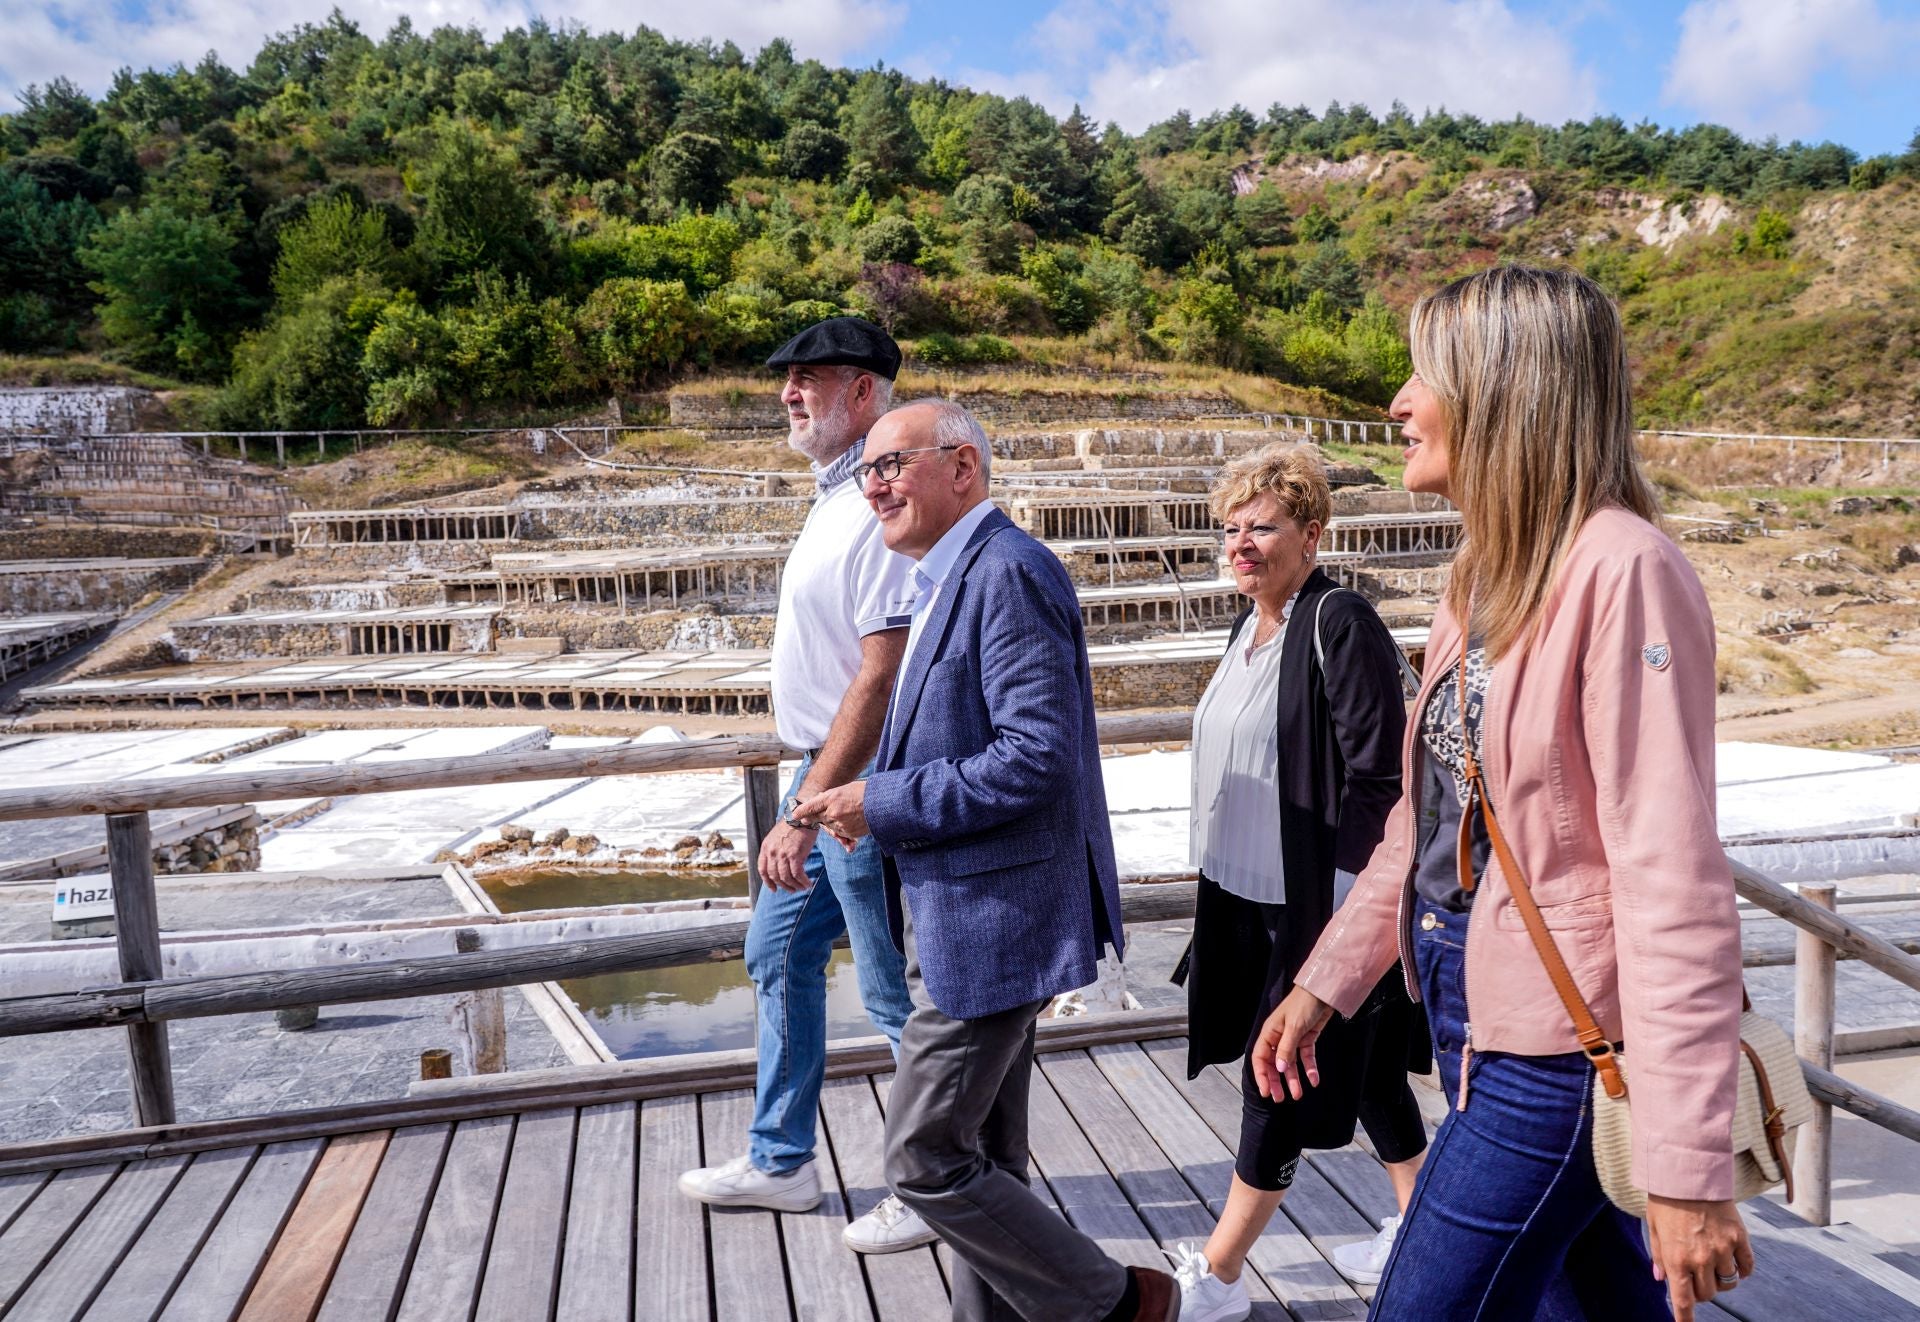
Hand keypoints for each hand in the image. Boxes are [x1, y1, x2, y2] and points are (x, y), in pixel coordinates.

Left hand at [756, 819, 816, 891]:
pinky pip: (797, 874)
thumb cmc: (793, 825)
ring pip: (786, 878)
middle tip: (792, 889)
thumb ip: (776, 850)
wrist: (802, 815)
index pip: (763, 870)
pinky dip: (803, 882)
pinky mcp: (795, 855)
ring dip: (795, 886)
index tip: (774, 889)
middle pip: (775, 876)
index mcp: (766, 847)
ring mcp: (782, 854)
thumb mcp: (777, 837)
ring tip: (802, 887)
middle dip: (784, 886)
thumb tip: (781, 865)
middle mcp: (772, 852)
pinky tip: (808, 884)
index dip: (768, 882)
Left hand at [795, 781, 868, 850]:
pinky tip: (851, 820)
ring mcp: (841, 824)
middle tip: (806, 819)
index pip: (811, 806)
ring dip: (832, 822)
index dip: (801, 811)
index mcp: (831, 797)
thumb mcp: (845, 789)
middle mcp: (833, 812)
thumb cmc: (866, 792)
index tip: (794, 815)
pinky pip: (841, 833)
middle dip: (814, 818)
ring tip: (845, 814)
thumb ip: (831, 796)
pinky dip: (843, 829)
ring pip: (830, 826)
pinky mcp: (849, 833)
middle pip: (818, 818)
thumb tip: (820, 799)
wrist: (883, 803)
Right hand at [1250, 985, 1335, 1100]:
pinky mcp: (1307, 1039)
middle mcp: (1279, 1037)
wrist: (1323, 992)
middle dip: (1277, 1081)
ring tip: (1298, 1095)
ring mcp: (1293, 1039)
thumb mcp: (1294, 1027)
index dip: (1261, 1075)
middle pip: (1275, 1064)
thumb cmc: (1303, 1005)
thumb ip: (1286, 1049)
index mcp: (1270, 1033)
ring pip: (1291, 1064)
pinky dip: (1310, 1069)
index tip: (1266, 1092)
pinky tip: (1315, 1081)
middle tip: (1281, 1099)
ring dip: (1293, 1079)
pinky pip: (1306, 1057)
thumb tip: (1280, 1070)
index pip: (1260, 1058)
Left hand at [1646, 1195, 1752, 1319]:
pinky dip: (1742, 1270)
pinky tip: (1734, 1263)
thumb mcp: (1654, 1227)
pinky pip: (1747, 1266)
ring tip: (1713, 1267)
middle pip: (1708, 1294)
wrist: (1688, 1172)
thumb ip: (1659, 1255)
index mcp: (1677, 1258)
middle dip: (1701, 1292)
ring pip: (1728, 1282)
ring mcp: (1722, 1249)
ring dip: (1720, 1281)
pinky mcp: (1739, 1237)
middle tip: (1696, 1279)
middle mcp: (1701, 1258)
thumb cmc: (1666, 1199)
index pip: (1683, 1299)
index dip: (1684, 1317)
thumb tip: (1660, 1278)